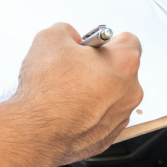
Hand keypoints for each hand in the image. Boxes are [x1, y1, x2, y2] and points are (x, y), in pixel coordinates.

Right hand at [11, 22, 142, 166]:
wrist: (36, 132)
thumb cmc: (47, 91)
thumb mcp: (50, 38)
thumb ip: (67, 31)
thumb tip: (70, 37)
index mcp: (125, 62)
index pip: (128, 40)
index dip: (104, 41)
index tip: (90, 47)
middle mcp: (131, 90)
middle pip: (120, 70)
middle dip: (99, 67)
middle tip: (74, 69)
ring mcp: (122, 115)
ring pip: (111, 95)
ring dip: (95, 91)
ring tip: (68, 93)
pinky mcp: (110, 135)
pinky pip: (102, 117)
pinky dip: (90, 113)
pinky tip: (69, 111)